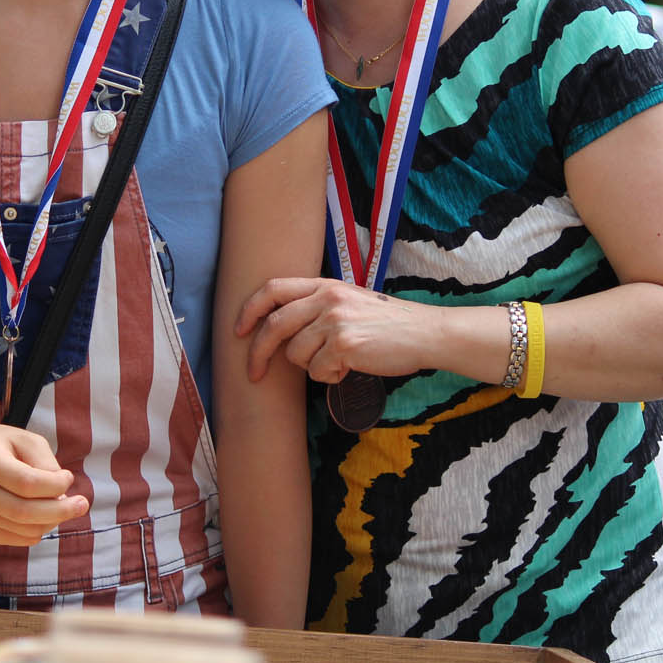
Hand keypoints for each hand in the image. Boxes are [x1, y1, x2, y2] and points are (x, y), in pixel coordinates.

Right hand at [0, 424, 86, 546]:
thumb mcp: (25, 439)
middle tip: (82, 504)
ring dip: (51, 520)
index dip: (54, 485)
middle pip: (23, 511)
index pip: (25, 483)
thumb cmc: (0, 446)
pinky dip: (38, 530)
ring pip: (23, 529)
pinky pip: (18, 539)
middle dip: (60, 510)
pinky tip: (43, 514)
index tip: (68, 477)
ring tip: (61, 505)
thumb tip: (60, 494)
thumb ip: (45, 463)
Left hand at [235, 277, 430, 383]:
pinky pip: (318, 371)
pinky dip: (330, 377)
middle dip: (258, 353)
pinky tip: (350, 368)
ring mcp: (335, 320)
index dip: (249, 310)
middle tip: (254, 373)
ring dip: (311, 366)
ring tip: (337, 362)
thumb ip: (318, 306)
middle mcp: (326, 298)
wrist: (424, 332)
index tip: (238, 331)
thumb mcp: (350, 301)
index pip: (272, 289)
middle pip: (274, 325)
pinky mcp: (344, 344)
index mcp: (325, 285)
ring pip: (296, 353)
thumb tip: (281, 330)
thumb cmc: (387, 323)